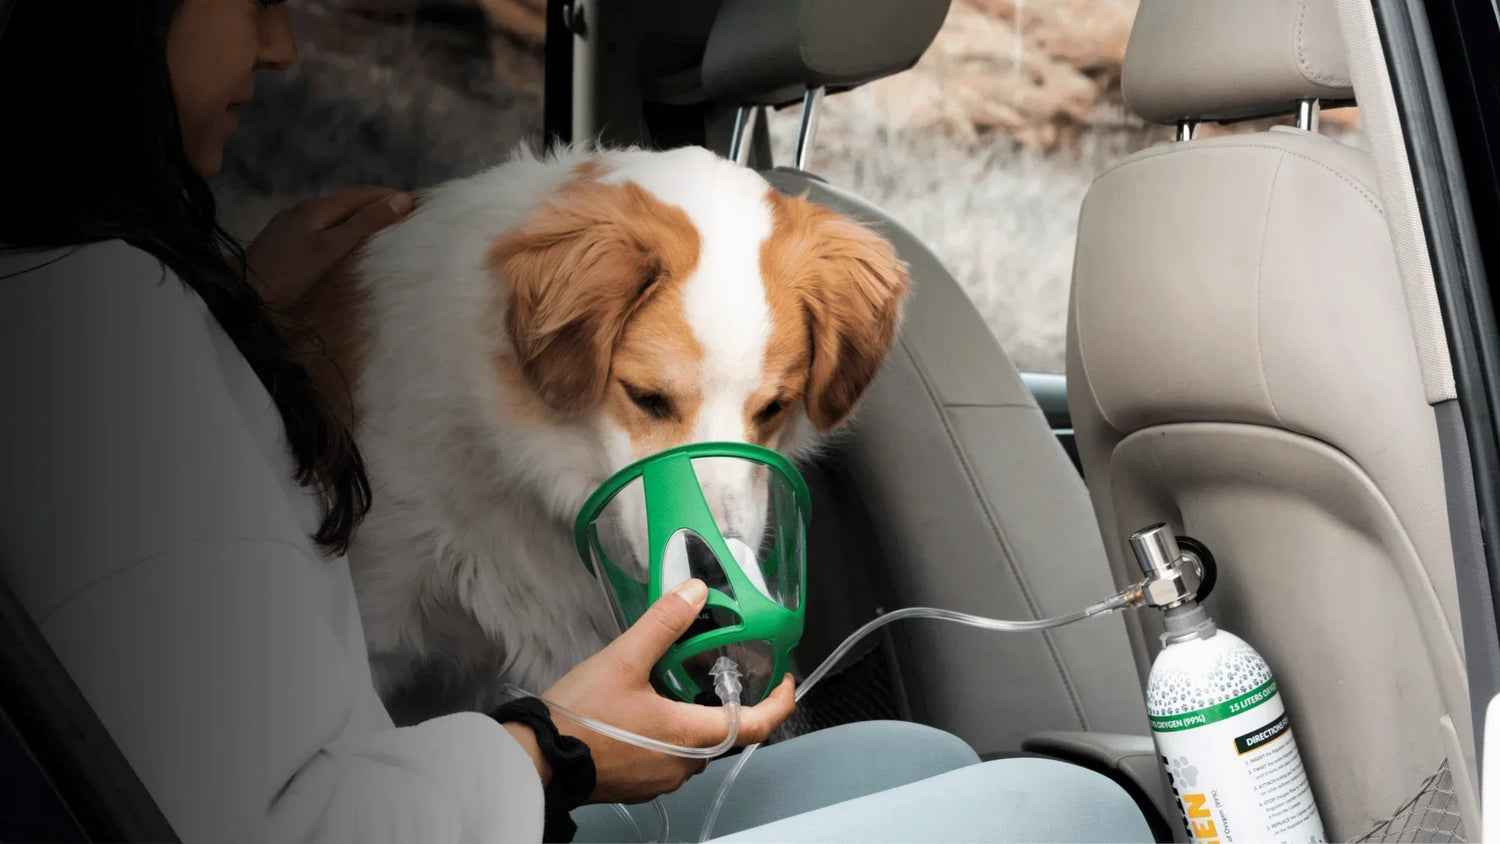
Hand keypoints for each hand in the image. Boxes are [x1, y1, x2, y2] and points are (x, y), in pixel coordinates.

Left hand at [245, 186, 414, 309]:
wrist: (243, 294)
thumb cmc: (289, 273)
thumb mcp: (331, 249)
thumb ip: (364, 224)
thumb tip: (401, 200)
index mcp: (317, 207)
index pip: (363, 193)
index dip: (391, 196)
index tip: (419, 207)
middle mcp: (305, 209)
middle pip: (350, 202)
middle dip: (380, 207)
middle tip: (409, 222)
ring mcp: (293, 225)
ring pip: (337, 216)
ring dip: (363, 220)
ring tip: (387, 235)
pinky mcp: (287, 241)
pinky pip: (324, 228)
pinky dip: (346, 232)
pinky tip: (352, 247)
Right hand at [523, 579, 796, 803]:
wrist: (538, 761)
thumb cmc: (582, 717)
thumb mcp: (624, 659)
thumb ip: (664, 623)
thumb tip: (696, 590)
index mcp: (692, 735)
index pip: (758, 725)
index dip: (779, 702)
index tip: (786, 680)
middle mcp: (685, 764)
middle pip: (725, 732)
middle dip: (728, 702)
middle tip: (719, 668)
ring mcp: (662, 779)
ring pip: (695, 745)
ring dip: (694, 718)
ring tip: (678, 683)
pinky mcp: (639, 784)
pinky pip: (669, 757)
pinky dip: (670, 734)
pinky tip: (646, 712)